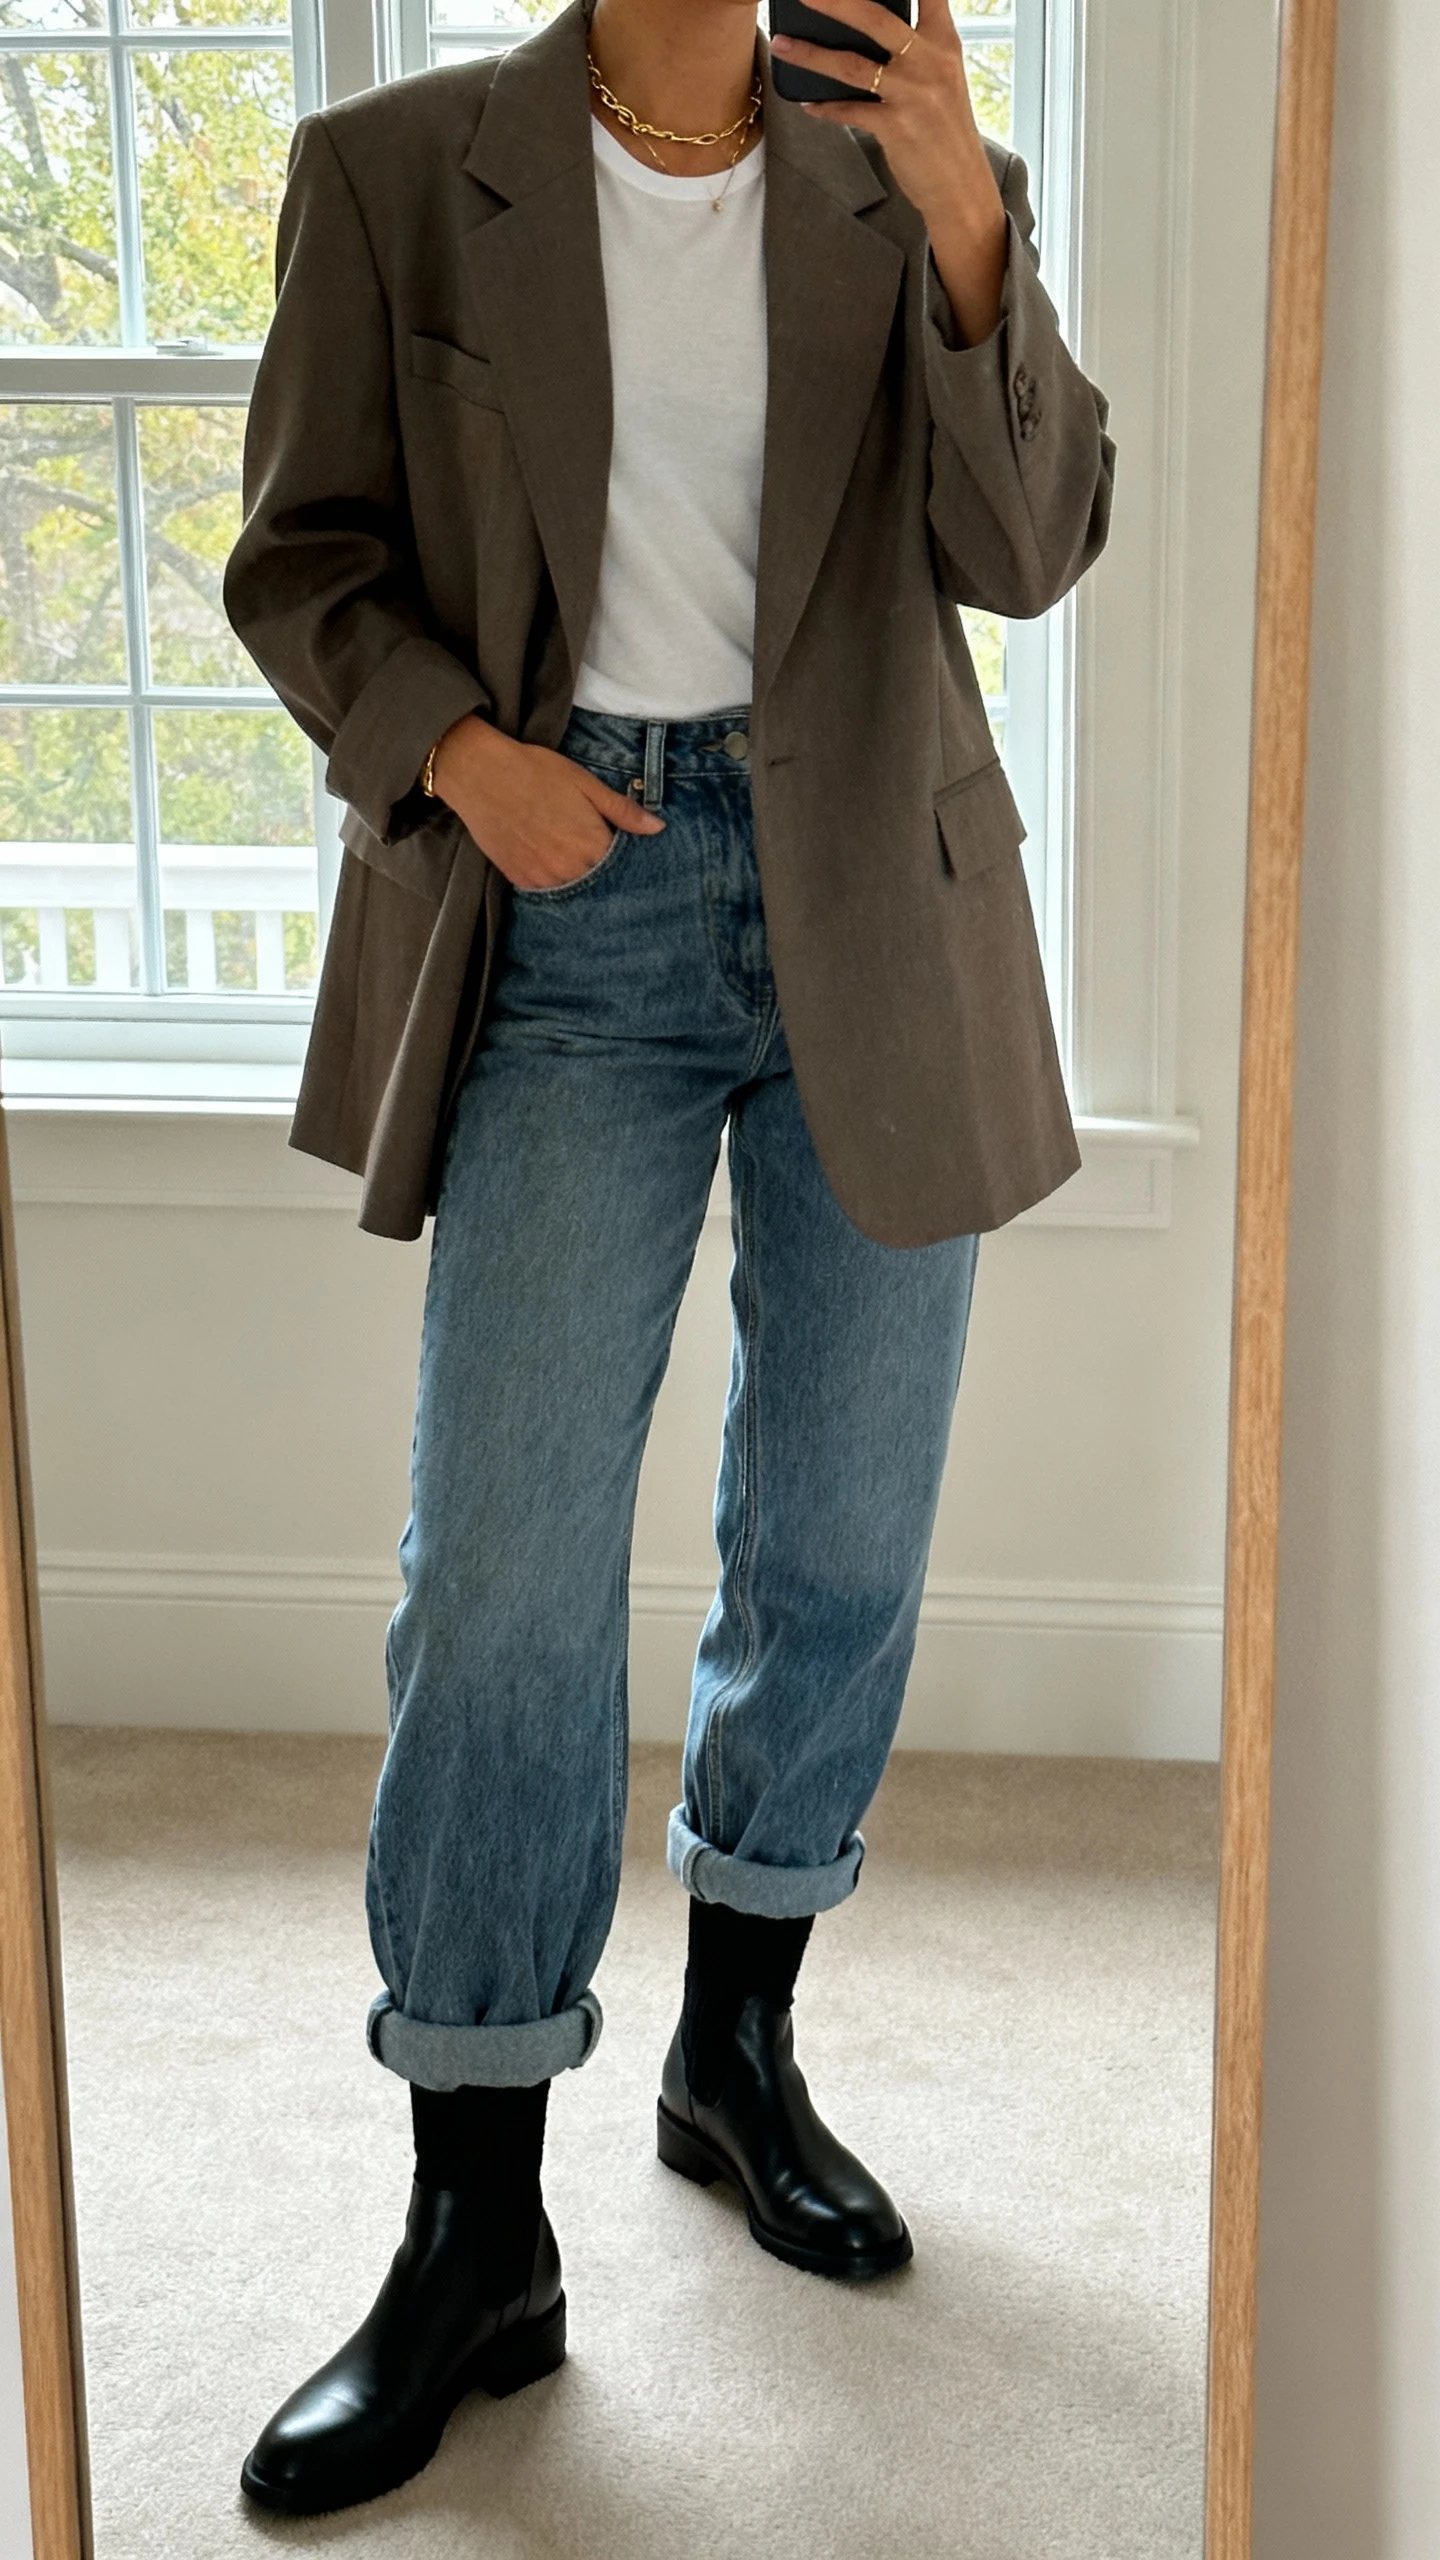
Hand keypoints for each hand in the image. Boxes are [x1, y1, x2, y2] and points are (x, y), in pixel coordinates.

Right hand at [428, 714, 664, 891]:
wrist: (480, 774)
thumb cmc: (535, 771)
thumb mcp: (585, 783)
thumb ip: (622, 810)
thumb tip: (658, 828)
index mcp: (592, 845)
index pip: (621, 867)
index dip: (622, 858)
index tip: (621, 850)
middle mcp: (570, 869)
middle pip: (597, 882)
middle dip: (600, 871)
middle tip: (591, 851)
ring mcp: (542, 878)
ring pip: (571, 890)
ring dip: (575, 878)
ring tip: (566, 854)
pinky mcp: (518, 879)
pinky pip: (544, 890)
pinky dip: (550, 880)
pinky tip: (546, 860)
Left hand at [771, 0, 1007, 342]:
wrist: (960, 186)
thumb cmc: (945, 129)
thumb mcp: (942, 78)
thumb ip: (915, 47)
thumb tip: (867, 27)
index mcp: (944, 42)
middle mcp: (930, 61)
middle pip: (874, 16)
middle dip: (834, 2)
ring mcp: (912, 94)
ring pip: (851, 64)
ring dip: (810, 54)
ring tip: (782, 44)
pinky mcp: (895, 127)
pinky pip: (848, 111)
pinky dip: (824, 106)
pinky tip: (807, 101)